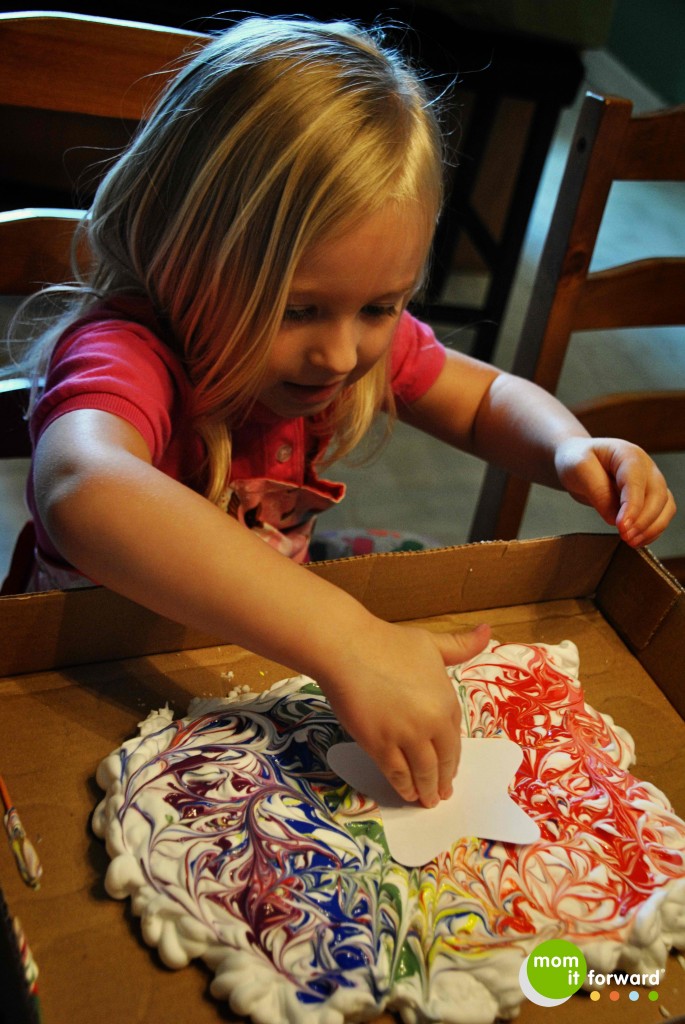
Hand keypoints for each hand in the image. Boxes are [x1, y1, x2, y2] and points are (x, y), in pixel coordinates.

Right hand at [321, 620, 490, 807]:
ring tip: (428, 801)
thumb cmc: (388, 642)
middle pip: (442, 760)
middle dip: (443, 780)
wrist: (349, 648)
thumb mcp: (431, 643)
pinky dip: (404, 786)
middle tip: (443, 794)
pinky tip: (407, 792)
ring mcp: (405, 736)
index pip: (454, 737)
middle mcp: (431, 722)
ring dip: (426, 790)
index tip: (450, 767)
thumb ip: (460, 645)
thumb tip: (488, 631)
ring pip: (422, 772)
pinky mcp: (379, 745)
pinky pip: (396, 773)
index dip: (452, 756)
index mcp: (446, 700)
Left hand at [554, 436, 675, 545]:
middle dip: (643, 520)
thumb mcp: (579, 470)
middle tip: (625, 537)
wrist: (578, 460)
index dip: (632, 506)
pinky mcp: (649, 496)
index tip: (622, 526)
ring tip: (632, 542)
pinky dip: (653, 530)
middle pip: (657, 495)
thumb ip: (597, 492)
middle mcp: (646, 467)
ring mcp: (650, 481)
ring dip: (652, 527)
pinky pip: (661, 514)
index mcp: (628, 454)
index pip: (637, 482)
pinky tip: (638, 540)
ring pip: (665, 506)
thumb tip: (614, 518)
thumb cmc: (578, 460)